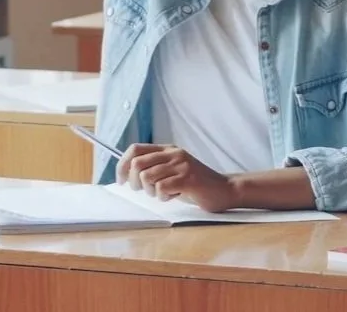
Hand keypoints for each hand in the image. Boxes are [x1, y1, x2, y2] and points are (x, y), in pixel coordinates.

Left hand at [118, 143, 238, 211]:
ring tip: (165, 193)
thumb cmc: (195, 185)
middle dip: (135, 183)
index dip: (122, 165)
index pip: (135, 149)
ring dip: (151, 192)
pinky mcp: (188, 178)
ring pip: (147, 178)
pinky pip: (161, 188)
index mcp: (168, 149)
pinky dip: (164, 197)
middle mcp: (174, 154)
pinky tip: (174, 195)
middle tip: (145, 191)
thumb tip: (126, 173)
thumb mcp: (173, 170)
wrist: (224, 190)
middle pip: (137, 164)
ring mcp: (181, 165)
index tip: (121, 181)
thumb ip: (154, 168)